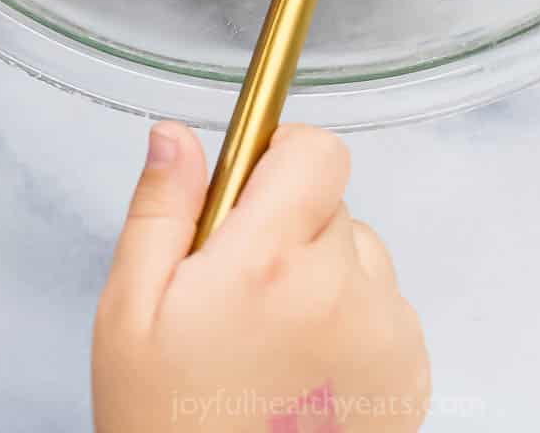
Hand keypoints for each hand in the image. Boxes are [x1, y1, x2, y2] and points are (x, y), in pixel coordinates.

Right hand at [93, 123, 429, 431]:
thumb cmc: (170, 427)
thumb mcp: (129, 316)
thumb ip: (161, 212)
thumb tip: (178, 136)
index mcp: (272, 262)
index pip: (316, 151)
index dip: (278, 159)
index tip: (247, 195)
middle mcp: (343, 290)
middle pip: (332, 203)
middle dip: (289, 228)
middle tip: (240, 293)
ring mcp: (386, 335)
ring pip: (360, 255)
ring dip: (323, 276)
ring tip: (271, 342)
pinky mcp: (410, 375)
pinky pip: (385, 308)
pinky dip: (352, 324)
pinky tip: (304, 372)